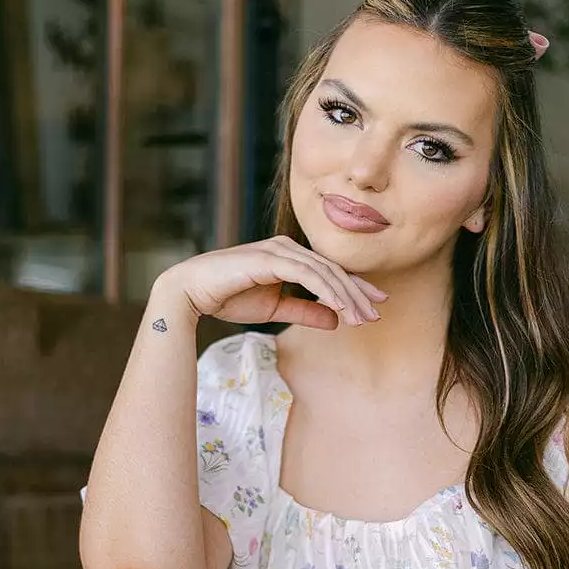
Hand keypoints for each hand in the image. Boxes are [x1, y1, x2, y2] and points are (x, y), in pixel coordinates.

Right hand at [156, 235, 386, 332]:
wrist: (192, 292)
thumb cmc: (228, 297)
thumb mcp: (275, 308)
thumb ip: (305, 310)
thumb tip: (336, 320)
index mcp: (288, 256)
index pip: (329, 271)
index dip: (354, 287)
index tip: (375, 305)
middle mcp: (286, 247)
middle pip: (332, 269)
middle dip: (357, 293)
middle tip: (376, 314)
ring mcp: (278, 250)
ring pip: (323, 271)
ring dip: (345, 295)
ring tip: (362, 317)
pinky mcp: (269, 258)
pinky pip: (306, 274)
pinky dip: (326, 290)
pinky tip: (340, 307)